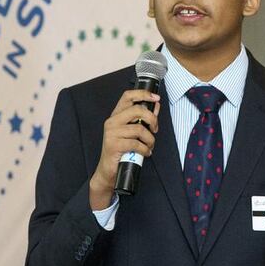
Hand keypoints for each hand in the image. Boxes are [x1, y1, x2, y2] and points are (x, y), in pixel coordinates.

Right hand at [89, 90, 160, 208]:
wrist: (109, 171)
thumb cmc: (122, 151)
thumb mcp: (133, 132)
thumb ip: (144, 118)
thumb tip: (155, 105)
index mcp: (116, 115)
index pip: (128, 96)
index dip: (143, 94)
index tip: (155, 98)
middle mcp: (112, 121)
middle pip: (137, 110)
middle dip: (152, 119)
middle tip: (155, 130)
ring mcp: (111, 133)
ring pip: (139, 129)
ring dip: (150, 139)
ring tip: (149, 146)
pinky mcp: (113, 145)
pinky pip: (136, 143)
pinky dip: (145, 149)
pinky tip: (146, 153)